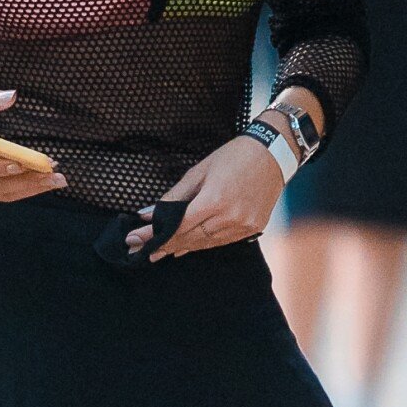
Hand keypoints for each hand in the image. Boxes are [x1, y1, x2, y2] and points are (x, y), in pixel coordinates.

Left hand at [123, 135, 283, 260]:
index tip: (134, 241)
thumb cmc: (232, 157)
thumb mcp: (198, 171)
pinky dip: (203, 245)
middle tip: (141, 251)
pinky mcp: (253, 229)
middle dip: (164, 245)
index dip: (155, 236)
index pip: (178, 226)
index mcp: (215, 200)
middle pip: (190, 238)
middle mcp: (230, 217)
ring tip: (160, 252)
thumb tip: (147, 214)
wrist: (272, 155)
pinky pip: (222, 243)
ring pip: (205, 244)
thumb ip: (173, 196)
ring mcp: (243, 226)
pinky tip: (186, 248)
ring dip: (182, 247)